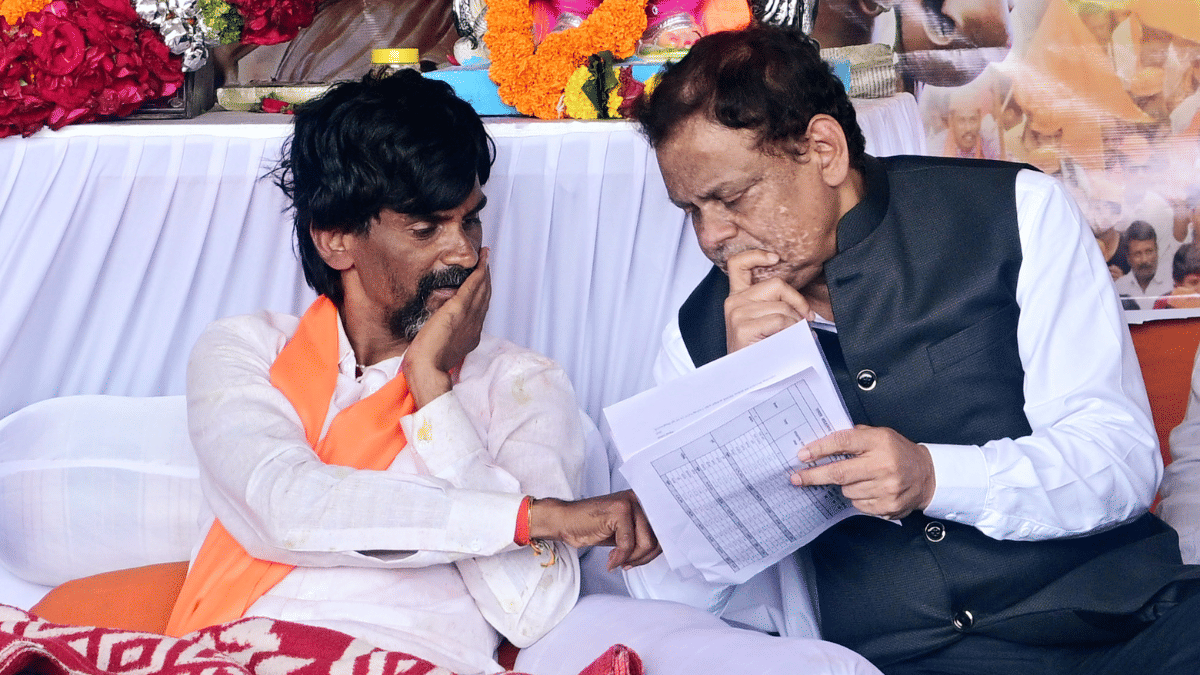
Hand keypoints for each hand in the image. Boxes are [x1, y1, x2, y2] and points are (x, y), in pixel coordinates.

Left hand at [404, 248, 491, 406]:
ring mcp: (469, 317)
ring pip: (482, 289)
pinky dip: (479, 273)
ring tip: (485, 256)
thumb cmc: (428, 363)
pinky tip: (480, 262)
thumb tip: (439, 327)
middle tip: (487, 261)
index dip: (482, 293)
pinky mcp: (458, 310)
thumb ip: (444, 335)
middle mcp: (475, 325)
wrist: (427, 368)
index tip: (481, 281)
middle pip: (485, 296)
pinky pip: (473, 287)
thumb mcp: (441, 347)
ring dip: (485, 270)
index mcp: (471, 335)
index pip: (480, 309)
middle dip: (487, 277)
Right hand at [529, 490, 660, 570]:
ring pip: (646, 543)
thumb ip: (642, 538)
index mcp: (643, 502)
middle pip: (657, 538)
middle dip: (643, 558)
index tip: (642, 560)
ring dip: (631, 559)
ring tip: (617, 560)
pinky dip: (619, 558)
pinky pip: (628, 544)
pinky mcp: (619, 511)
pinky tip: (610, 560)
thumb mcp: (624, 534)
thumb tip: (661, 550)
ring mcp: (630, 503)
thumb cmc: (592, 527)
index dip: (655, 550)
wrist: (566, 521)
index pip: (664, 530)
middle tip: (627, 564)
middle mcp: (639, 499)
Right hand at [724, 249, 812, 352]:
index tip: (775, 258)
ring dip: (796, 323)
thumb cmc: (758, 352)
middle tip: (806, 318)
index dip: (757, 255)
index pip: (738, 264)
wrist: (745, 379)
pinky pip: (780, 321)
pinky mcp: (743, 327)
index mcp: (737, 297)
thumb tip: (803, 307)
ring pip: (783, 306)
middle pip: (777, 285)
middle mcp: (734, 302)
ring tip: (795, 336)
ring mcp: (737, 314)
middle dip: (798, 301)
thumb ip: (774, 305)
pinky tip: (788, 342)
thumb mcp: (762, 322)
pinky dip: (791, 331)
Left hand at [790, 425, 935, 519]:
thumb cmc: (898, 452)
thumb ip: (854, 437)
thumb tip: (822, 444)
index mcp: (879, 442)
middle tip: (796, 478)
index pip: (843, 443)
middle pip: (839, 473)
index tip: (803, 455)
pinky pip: (858, 504)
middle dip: (814, 476)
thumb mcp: (880, 435)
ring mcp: (886, 488)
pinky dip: (857, 497)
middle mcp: (883, 465)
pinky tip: (869, 489)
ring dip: (845, 486)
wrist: (927, 476)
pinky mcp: (888, 506)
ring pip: (847, 490)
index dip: (820, 449)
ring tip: (859, 478)